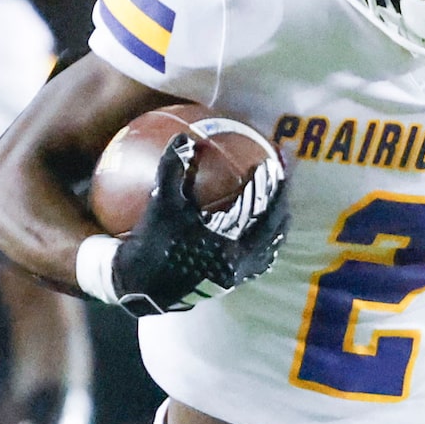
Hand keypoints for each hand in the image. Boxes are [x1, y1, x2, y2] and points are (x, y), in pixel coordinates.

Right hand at [96, 137, 291, 316]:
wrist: (141, 286)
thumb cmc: (151, 243)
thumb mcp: (161, 203)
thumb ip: (173, 169)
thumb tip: (182, 138)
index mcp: (230, 246)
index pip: (264, 213)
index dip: (273, 189)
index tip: (274, 167)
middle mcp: (240, 265)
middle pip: (275, 231)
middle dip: (282, 204)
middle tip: (283, 182)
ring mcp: (237, 277)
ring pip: (269, 249)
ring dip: (276, 225)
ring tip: (279, 206)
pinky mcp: (229, 283)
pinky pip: (256, 261)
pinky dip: (262, 243)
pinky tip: (257, 230)